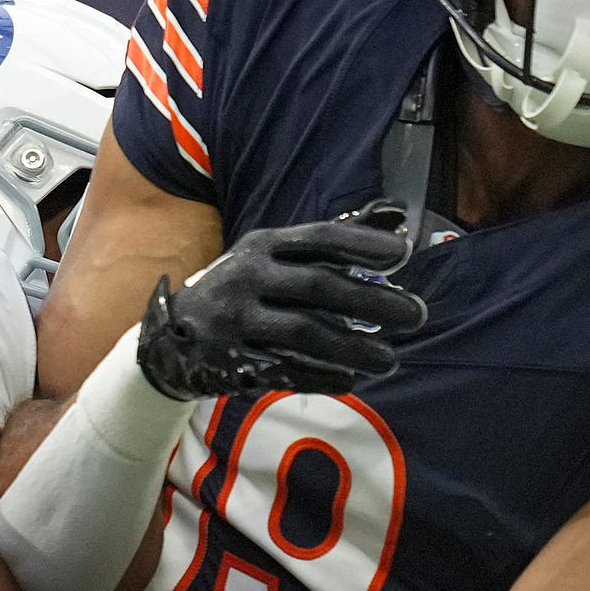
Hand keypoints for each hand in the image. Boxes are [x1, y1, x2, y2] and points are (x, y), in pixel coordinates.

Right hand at [135, 204, 425, 398]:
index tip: (403, 254)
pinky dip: (321, 376)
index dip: (362, 244)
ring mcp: (236, 320)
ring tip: (390, 360)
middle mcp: (248, 277)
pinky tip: (351, 378)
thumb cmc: (245, 288)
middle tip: (416, 316)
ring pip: (305, 333)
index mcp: (263, 246)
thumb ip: (336, 237)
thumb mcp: (277, 255)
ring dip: (354, 348)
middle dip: (373, 302)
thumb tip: (399, 211)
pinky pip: (284, 370)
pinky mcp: (230, 360)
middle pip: (319, 287)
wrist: (173, 337)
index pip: (320, 238)